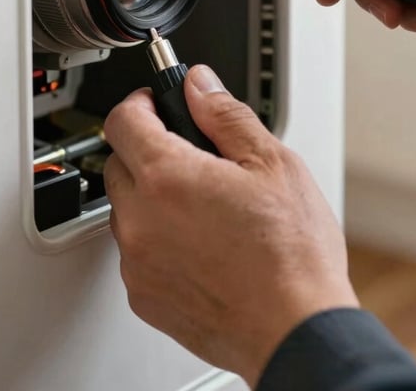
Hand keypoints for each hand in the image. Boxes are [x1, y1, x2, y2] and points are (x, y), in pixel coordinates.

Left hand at [103, 65, 356, 387]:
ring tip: (205, 206)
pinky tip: (201, 243)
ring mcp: (138, 263)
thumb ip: (225, 114)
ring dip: (152, 197)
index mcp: (168, 177)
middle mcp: (140, 220)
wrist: (296, 331)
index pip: (122, 119)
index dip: (140, 103)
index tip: (156, 105)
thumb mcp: (272, 163)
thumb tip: (199, 84)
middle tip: (193, 158)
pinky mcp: (144, 297)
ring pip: (126, 209)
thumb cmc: (291, 254)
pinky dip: (156, 239)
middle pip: (120, 162)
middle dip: (149, 150)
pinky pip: (136, 251)